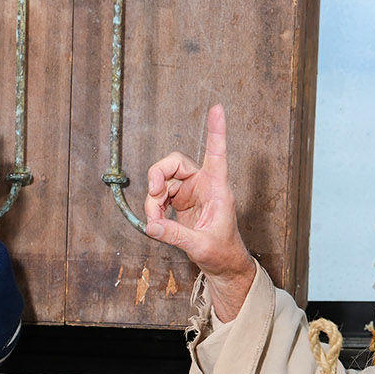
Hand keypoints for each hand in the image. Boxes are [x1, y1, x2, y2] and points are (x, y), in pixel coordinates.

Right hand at [144, 105, 256, 320]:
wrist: (222, 265)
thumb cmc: (222, 252)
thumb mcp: (200, 246)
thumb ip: (175, 236)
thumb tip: (152, 226)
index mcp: (218, 188)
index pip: (217, 153)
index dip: (216, 130)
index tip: (217, 108)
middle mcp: (204, 184)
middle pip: (175, 163)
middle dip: (159, 175)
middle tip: (153, 193)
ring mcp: (191, 192)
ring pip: (164, 181)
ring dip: (153, 199)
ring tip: (155, 222)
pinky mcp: (181, 203)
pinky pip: (160, 196)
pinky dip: (153, 207)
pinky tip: (157, 222)